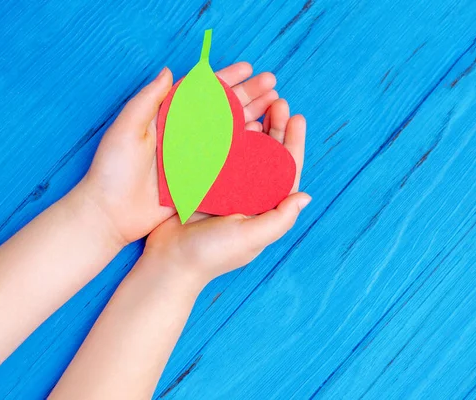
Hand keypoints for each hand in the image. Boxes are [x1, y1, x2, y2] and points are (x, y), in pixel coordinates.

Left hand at [78, 63, 279, 245]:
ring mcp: (195, 157)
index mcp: (168, 118)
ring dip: (253, 117)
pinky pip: (228, 160)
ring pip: (230, 132)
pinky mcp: (200, 178)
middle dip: (248, 94)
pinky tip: (263, 137)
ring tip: (275, 105)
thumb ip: (148, 100)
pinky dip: (246, 148)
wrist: (111, 212)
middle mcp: (185, 135)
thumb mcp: (126, 128)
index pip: (201, 92)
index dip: (225, 79)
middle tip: (271, 83)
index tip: (248, 69)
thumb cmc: (113, 169)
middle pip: (222, 109)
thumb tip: (169, 71)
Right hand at [144, 99, 309, 286]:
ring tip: (257, 102)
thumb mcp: (251, 237)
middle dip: (276, 127)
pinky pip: (221, 153)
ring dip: (253, 125)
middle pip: (269, 155)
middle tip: (276, 101)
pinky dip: (227, 134)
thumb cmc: (213, 253)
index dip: (294, 143)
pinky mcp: (205, 182)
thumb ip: (280, 218)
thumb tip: (306, 196)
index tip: (297, 117)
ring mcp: (227, 187)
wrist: (169, 262)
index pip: (287, 171)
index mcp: (265, 207)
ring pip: (246, 149)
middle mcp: (249, 195)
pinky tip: (229, 117)